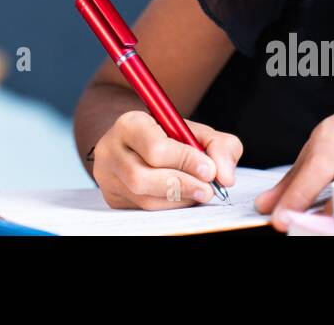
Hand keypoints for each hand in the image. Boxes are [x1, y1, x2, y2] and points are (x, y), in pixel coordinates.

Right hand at [91, 110, 242, 209]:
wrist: (136, 143)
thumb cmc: (167, 136)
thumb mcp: (194, 130)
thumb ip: (218, 145)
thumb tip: (225, 176)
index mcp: (129, 124)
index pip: (155, 148)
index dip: (186, 161)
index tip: (210, 170)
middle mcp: (110, 150)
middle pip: (142, 177)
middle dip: (182, 185)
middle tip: (208, 189)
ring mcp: (108, 177)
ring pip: (144, 199)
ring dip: (178, 200)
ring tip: (198, 192)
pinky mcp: (113, 198)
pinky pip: (143, 209)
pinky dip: (169, 206)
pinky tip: (182, 197)